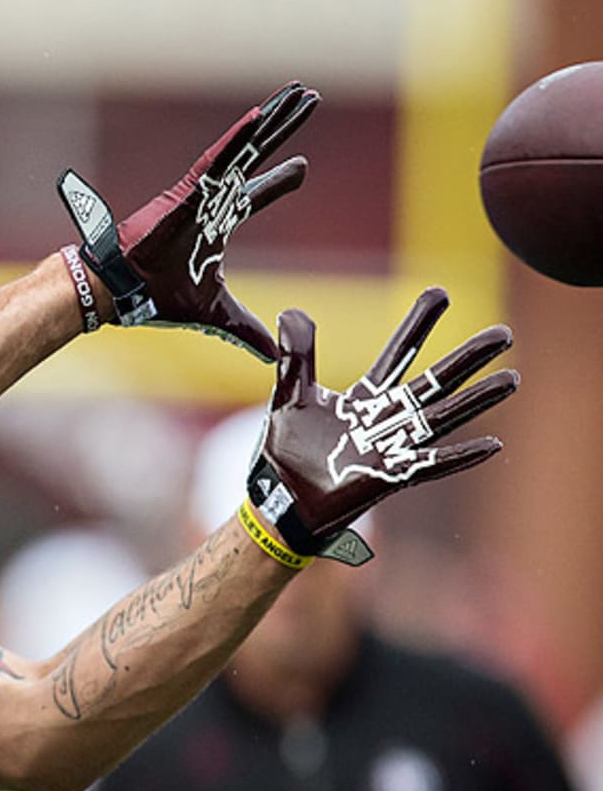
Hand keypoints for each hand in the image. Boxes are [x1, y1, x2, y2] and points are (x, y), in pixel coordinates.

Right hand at [56, 82, 319, 360]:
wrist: (123, 292)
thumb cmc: (158, 298)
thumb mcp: (217, 316)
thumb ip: (246, 331)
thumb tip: (274, 356)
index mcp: (216, 222)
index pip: (255, 195)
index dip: (279, 181)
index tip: (304, 169)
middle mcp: (212, 200)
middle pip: (257, 157)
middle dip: (284, 130)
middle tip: (310, 101)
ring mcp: (201, 192)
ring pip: (245, 147)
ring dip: (275, 120)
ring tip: (302, 94)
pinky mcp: (187, 192)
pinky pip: (219, 158)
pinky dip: (240, 137)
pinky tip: (263, 115)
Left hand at [246, 287, 517, 564]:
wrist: (279, 497)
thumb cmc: (286, 449)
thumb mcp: (289, 394)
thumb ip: (295, 356)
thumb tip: (292, 312)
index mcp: (364, 398)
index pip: (398, 353)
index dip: (418, 324)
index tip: (440, 292)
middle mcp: (386, 419)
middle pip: (434, 382)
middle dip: (467, 358)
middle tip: (503, 333)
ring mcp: (391, 448)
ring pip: (442, 418)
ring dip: (476, 401)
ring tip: (512, 379)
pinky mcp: (388, 477)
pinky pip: (430, 465)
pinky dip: (458, 457)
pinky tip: (491, 446)